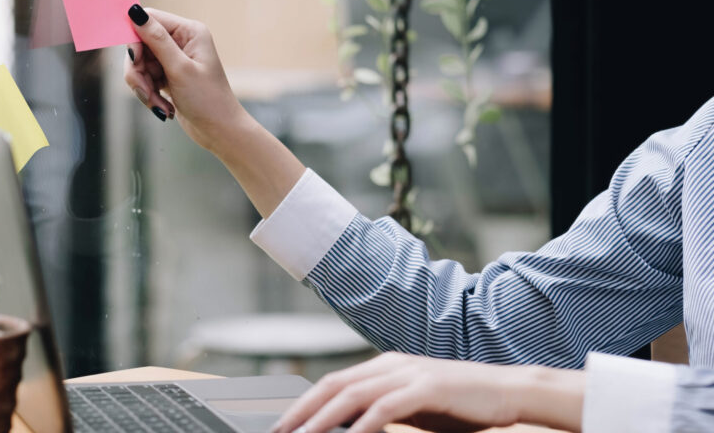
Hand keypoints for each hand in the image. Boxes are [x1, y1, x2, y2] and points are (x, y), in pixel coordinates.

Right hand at [123, 5, 249, 152]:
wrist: (219, 132)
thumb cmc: (207, 100)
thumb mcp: (179, 69)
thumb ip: (156, 40)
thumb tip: (135, 12)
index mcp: (189, 31)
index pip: (150, 20)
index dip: (135, 39)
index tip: (134, 61)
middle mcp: (182, 41)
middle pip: (140, 45)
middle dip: (138, 71)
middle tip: (145, 92)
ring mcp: (174, 59)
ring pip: (140, 65)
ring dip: (144, 88)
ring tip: (158, 106)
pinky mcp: (169, 76)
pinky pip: (146, 78)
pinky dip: (149, 94)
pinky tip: (164, 108)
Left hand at [271, 352, 584, 432]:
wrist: (509, 391)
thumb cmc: (461, 403)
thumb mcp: (413, 408)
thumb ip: (381, 413)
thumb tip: (349, 429)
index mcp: (383, 366)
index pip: (332, 383)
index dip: (303, 404)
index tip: (283, 426)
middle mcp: (390, 365)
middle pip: (333, 386)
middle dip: (303, 412)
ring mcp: (408, 373)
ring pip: (353, 395)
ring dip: (324, 419)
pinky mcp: (428, 386)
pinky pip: (386, 407)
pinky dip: (364, 424)